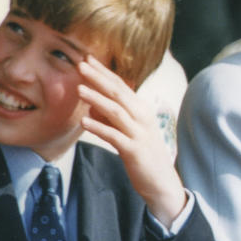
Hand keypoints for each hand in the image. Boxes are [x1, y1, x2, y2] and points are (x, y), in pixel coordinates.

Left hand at [78, 55, 186, 227]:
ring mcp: (139, 133)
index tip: (87, 59)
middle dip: (98, 78)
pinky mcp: (134, 150)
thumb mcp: (129, 131)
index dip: (104, 72)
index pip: (121, 85)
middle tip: (80, 65)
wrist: (161, 181)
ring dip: (97, 99)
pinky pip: (114, 136)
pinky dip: (99, 128)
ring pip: (116, 111)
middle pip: (118, 93)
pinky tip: (84, 123)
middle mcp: (142, 117)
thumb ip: (112, 118)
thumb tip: (92, 108)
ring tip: (79, 89)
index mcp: (141, 110)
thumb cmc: (144, 154)